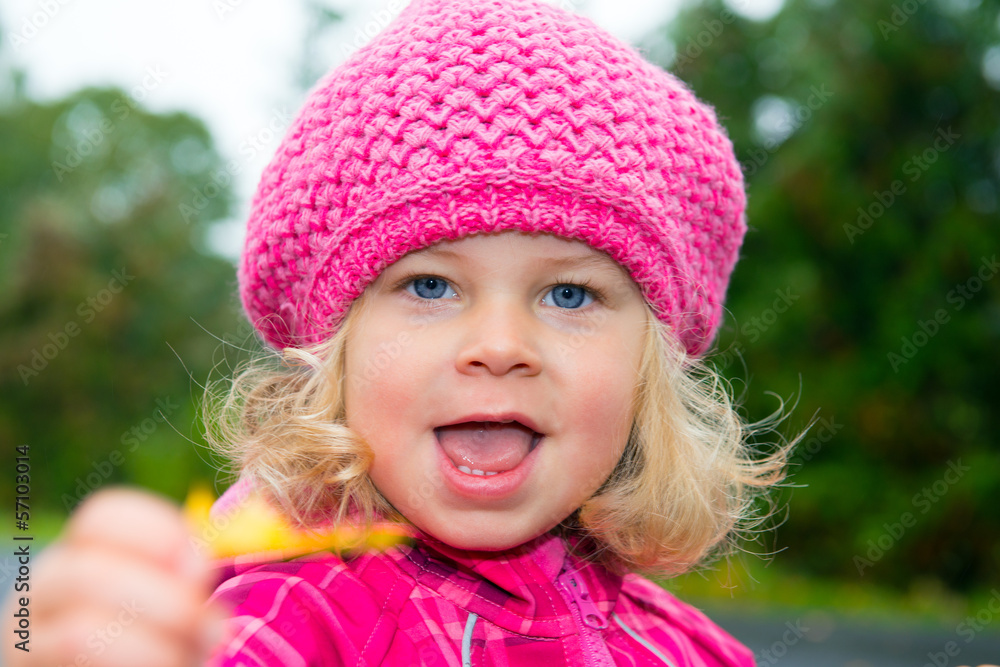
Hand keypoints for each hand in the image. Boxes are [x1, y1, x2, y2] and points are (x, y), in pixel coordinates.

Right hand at [2, 487, 229, 666]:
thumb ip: (184, 578)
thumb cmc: (160, 640)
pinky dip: (141, 666)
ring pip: (80, 633)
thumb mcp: (176, 601)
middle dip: (165, 600)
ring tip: (193, 652)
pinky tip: (169, 666)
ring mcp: (28, 643)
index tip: (200, 564)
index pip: (102, 516)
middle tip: (212, 624)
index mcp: (78, 553)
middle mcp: (41, 591)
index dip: (157, 531)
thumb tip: (195, 567)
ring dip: (154, 647)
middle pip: (88, 573)